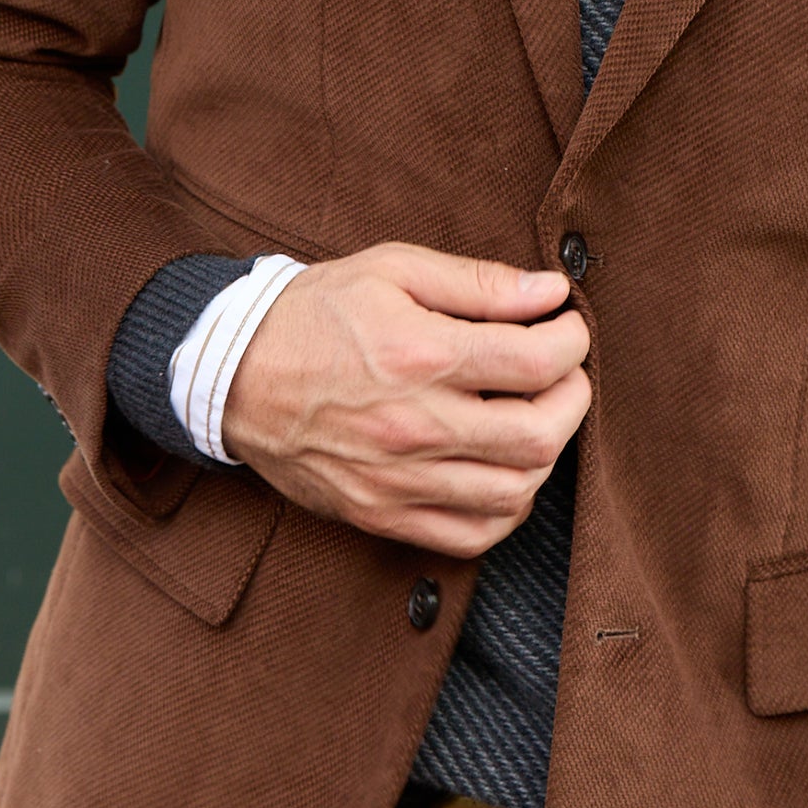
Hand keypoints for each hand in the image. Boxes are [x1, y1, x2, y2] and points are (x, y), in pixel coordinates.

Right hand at [220, 243, 591, 559]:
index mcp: (420, 355)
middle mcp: (414, 425)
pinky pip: (471, 537)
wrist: (234, 375)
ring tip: (536, 415)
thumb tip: (550, 293)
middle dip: (572, 399)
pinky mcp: (381, 515)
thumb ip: (478, 283)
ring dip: (545, 454)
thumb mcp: (393, 270)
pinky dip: (506, 511)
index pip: (536, 362)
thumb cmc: (315, 314)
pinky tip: (504, 471)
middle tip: (565, 372)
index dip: (572, 342)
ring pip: (515, 492)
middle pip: (539, 435)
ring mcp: (397, 480)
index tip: (568, 328)